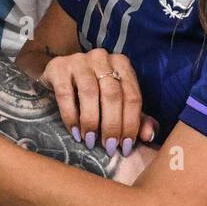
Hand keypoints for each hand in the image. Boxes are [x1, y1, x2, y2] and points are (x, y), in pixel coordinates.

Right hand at [40, 49, 157, 155]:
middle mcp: (102, 58)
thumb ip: (136, 119)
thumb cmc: (92, 95)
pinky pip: (65, 94)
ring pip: (90, 93)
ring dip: (92, 122)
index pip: (133, 96)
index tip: (125, 147)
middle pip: (113, 94)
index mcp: (122, 64)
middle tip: (108, 147)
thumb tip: (149, 136)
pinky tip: (75, 133)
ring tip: (91, 142)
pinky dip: (71, 116)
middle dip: (112, 125)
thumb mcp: (117, 105)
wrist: (57, 79)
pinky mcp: (58, 67)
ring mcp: (79, 60)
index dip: (131, 124)